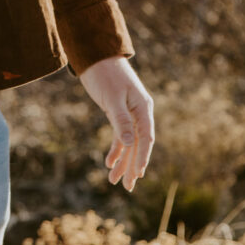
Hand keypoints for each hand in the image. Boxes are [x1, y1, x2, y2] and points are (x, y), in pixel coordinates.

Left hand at [80, 57, 154, 191]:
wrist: (98, 57)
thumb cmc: (106, 75)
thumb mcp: (113, 98)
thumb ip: (122, 121)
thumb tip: (130, 144)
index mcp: (143, 107)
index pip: (146, 138)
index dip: (143, 157)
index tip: (138, 175)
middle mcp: (139, 112)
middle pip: (138, 144)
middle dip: (133, 166)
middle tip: (127, 187)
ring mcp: (130, 114)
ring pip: (129, 143)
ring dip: (123, 161)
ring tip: (115, 181)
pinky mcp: (119, 113)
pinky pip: (120, 136)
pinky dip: (115, 149)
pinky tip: (109, 163)